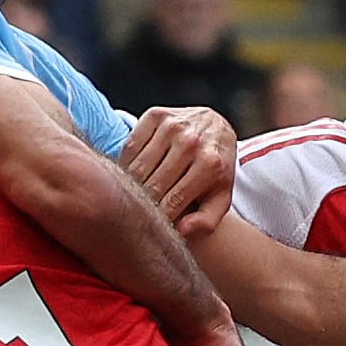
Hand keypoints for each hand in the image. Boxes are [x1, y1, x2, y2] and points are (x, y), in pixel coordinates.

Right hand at [121, 106, 239, 238]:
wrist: (216, 127)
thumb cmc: (214, 170)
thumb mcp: (219, 198)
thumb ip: (206, 221)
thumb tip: (181, 231)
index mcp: (210, 164)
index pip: (172, 203)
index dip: (157, 220)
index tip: (150, 229)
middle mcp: (192, 141)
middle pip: (152, 185)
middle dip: (143, 205)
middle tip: (135, 217)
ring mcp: (173, 126)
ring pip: (138, 168)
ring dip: (130, 186)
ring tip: (130, 199)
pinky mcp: (156, 115)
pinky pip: (130, 147)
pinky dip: (126, 164)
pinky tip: (130, 175)